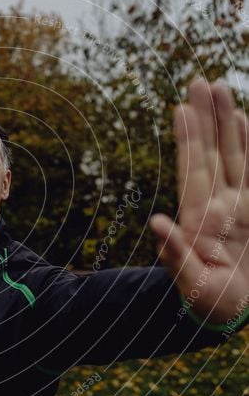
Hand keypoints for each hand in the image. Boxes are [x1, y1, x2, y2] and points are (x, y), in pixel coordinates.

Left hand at [149, 78, 248, 324]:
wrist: (235, 314)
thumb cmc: (209, 306)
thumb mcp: (190, 286)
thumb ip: (175, 255)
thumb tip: (155, 223)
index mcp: (198, 220)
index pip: (191, 170)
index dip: (187, 140)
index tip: (180, 109)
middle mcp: (217, 206)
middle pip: (212, 152)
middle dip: (206, 118)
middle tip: (199, 81)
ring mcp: (238, 206)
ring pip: (234, 155)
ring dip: (228, 123)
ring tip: (222, 89)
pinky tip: (246, 122)